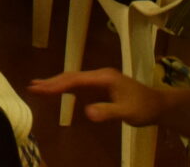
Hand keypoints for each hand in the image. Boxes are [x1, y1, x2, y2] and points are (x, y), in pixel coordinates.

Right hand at [27, 69, 163, 126]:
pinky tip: (55, 91)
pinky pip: (78, 87)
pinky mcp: (99, 88)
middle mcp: (99, 76)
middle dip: (51, 82)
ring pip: (73, 80)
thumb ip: (108, 112)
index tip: (41, 88)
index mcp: (104, 77)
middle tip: (32, 87)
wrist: (157, 105)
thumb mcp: (127, 112)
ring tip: (36, 87)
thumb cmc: (143, 107)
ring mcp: (98, 81)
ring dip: (55, 84)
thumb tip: (86, 112)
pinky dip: (64, 88)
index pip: (76, 80)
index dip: (58, 84)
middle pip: (71, 77)